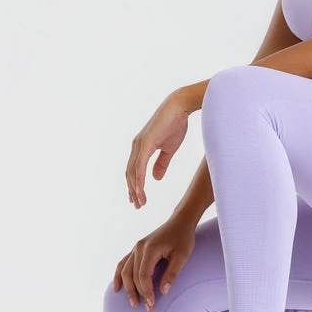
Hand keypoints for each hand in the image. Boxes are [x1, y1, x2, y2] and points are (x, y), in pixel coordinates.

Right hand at [112, 215, 196, 311]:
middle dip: (138, 293)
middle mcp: (139, 247)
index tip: (152, 304)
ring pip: (125, 271)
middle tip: (147, 308)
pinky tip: (117, 288)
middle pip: (133, 275)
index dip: (146, 292)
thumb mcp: (182, 256)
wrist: (180, 222)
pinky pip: (123, 263)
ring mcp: (136, 247)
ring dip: (127, 288)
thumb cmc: (183, 238)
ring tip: (133, 303)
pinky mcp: (136, 249)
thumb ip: (172, 273)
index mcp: (150, 249)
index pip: (143, 275)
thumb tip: (163, 291)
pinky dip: (118, 276)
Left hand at [126, 90, 189, 207]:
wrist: (181, 106)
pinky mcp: (146, 142)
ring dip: (135, 189)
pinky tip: (140, 190)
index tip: (138, 199)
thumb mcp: (169, 148)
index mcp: (141, 147)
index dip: (135, 185)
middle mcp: (137, 146)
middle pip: (130, 173)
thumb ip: (161, 163)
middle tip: (137, 205)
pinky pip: (140, 165)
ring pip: (133, 172)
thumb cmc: (176, 123)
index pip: (134, 170)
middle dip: (133, 191)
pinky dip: (139, 179)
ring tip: (139, 202)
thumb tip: (155, 178)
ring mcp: (140, 144)